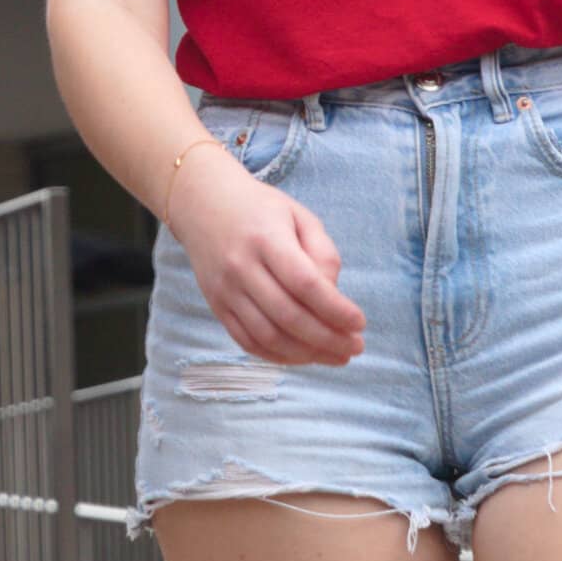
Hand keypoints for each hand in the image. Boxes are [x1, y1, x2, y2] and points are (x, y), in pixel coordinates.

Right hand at [166, 150, 368, 366]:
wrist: (202, 203)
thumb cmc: (259, 209)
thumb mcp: (299, 216)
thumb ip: (323, 253)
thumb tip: (333, 297)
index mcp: (267, 239)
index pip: (305, 284)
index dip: (335, 310)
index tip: (359, 322)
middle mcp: (242, 267)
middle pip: (289, 316)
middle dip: (328, 339)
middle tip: (355, 347)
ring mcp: (225, 290)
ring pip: (268, 336)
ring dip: (306, 354)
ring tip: (335, 356)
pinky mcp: (216, 305)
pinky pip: (247, 341)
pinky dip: (278, 356)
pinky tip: (302, 356)